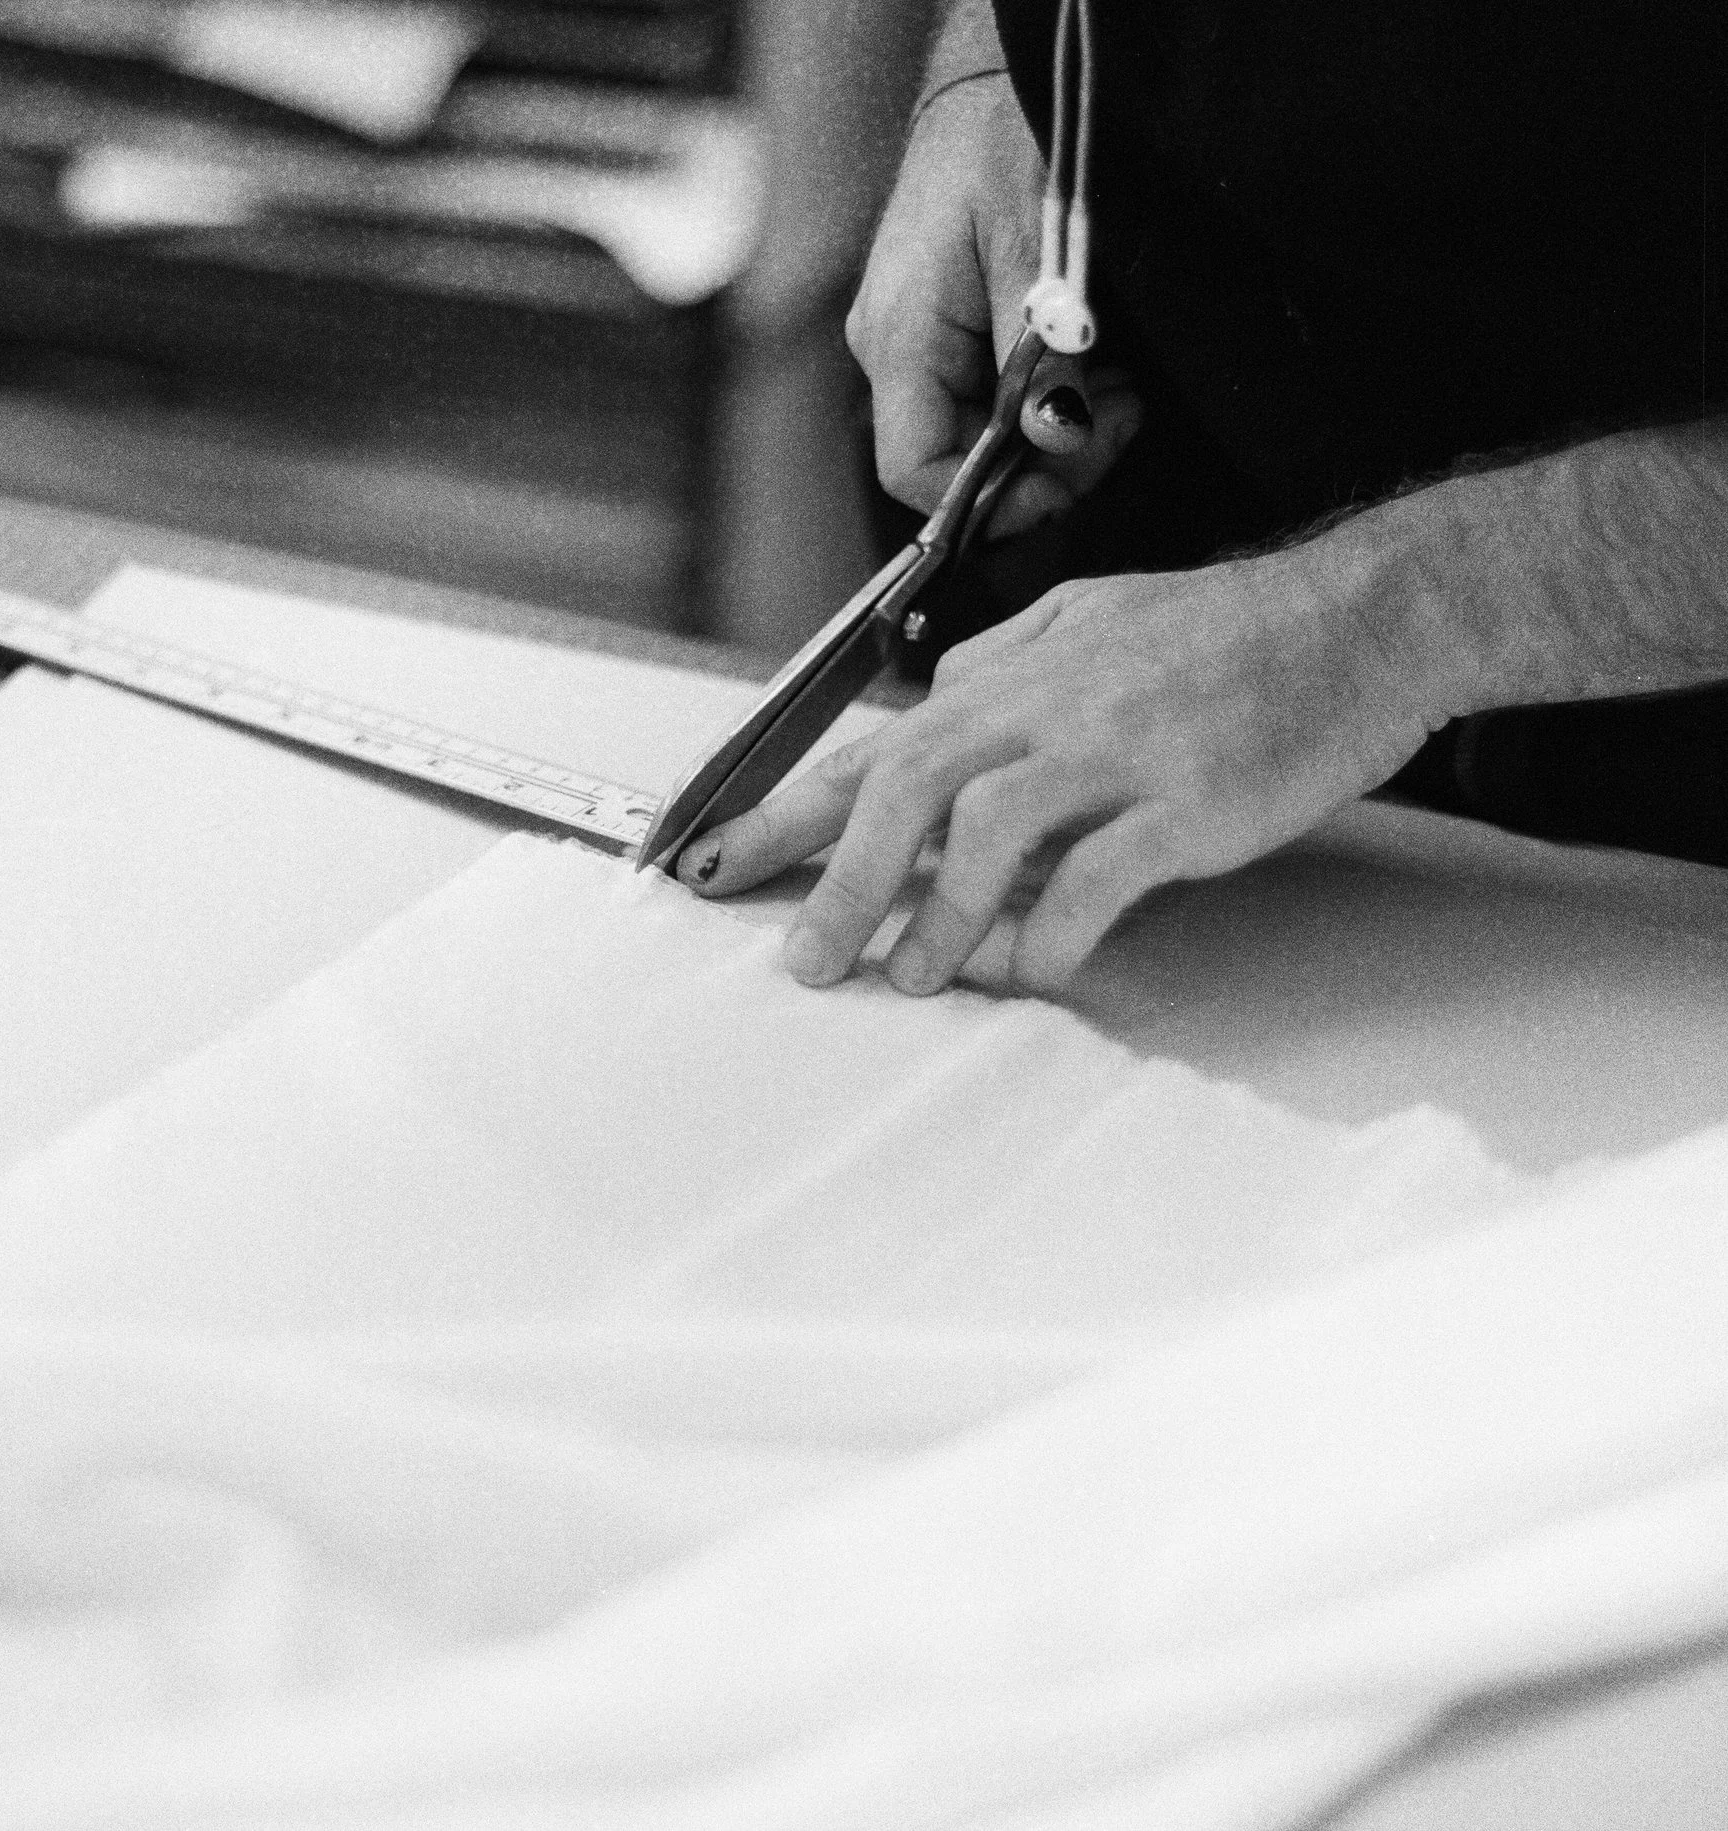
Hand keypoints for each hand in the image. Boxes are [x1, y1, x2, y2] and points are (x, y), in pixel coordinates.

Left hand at [677, 539, 1447, 995]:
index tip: (720, 864)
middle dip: (838, 877)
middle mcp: (1050, 704)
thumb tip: (930, 708)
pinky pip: (1096, 876)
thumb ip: (1005, 668)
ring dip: (938, 914)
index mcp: (1015, 673)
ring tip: (911, 977)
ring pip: (986, 829)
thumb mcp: (1093, 620)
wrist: (1367, 614)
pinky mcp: (1188, 800)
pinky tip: (1034, 969)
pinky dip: (1052, 932)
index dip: (787, 810)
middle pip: (905, 784)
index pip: (871, 745)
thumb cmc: (1234, 629)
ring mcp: (1120, 749)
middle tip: (806, 958)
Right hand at [849, 67, 1142, 535]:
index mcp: (899, 339)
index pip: (914, 470)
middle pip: (952, 464)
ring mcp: (912, 344)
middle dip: (1042, 464)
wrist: (988, 80)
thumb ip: (1043, 356)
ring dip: (1052, 432)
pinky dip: (1042, 401)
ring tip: (1116, 387)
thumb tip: (1055, 443)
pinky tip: (1088, 369)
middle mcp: (892, 353)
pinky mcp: (940, 333)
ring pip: (975, 437)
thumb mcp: (1038, 247)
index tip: (1068, 482)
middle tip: (1121, 418)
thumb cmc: (1003, 141)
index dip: (987, 502)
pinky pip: (984, 399)